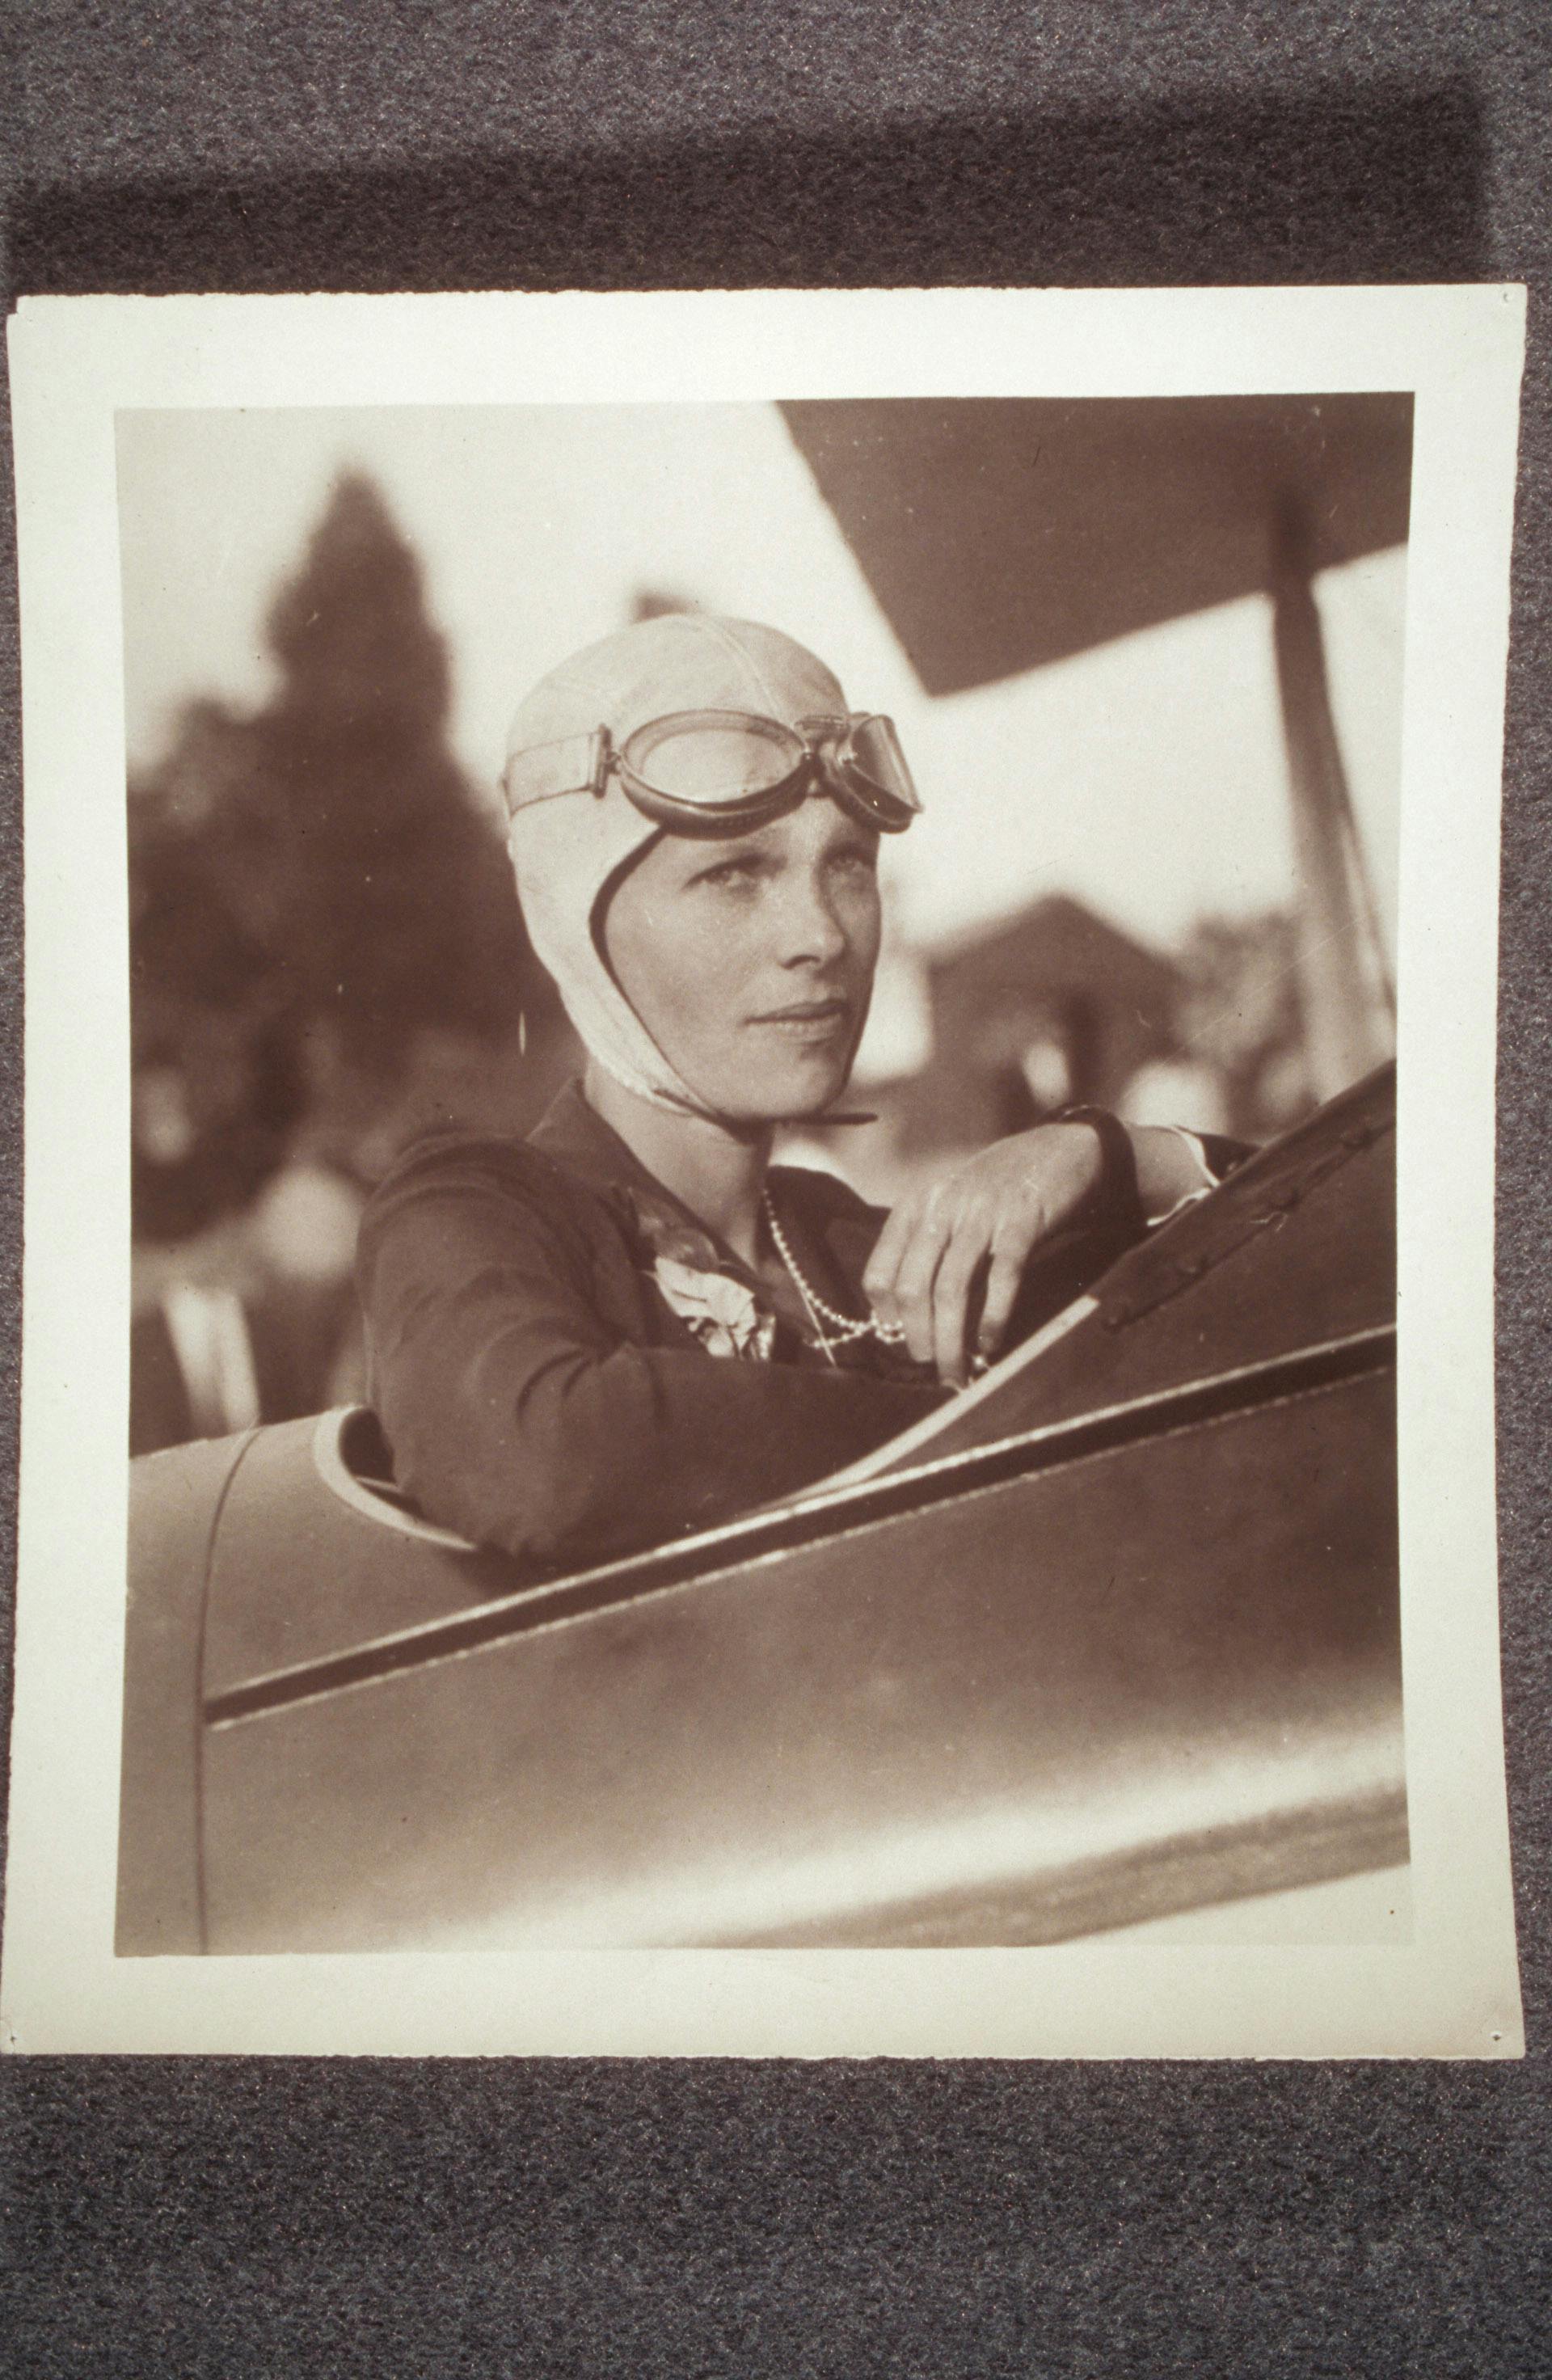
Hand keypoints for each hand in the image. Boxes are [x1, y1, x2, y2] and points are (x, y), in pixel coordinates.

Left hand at [863, 1124, 1104, 1387]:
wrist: (1060, 1149)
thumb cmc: (1002, 1188)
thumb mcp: (953, 1206)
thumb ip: (931, 1246)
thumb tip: (914, 1315)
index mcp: (917, 1206)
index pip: (880, 1272)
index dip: (886, 1316)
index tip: (901, 1341)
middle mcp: (942, 1209)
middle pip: (912, 1287)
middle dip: (917, 1337)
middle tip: (931, 1366)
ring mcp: (981, 1215)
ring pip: (950, 1290)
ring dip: (950, 1340)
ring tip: (956, 1370)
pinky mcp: (1021, 1223)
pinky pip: (1000, 1279)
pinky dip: (992, 1319)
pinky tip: (989, 1344)